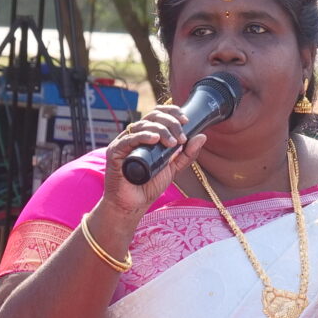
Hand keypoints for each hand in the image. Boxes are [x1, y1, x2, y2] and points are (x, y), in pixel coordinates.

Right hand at [101, 103, 209, 220]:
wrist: (132, 204)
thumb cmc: (149, 186)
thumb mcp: (173, 168)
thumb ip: (187, 154)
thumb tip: (202, 136)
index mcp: (146, 135)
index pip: (158, 114)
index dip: (172, 112)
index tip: (186, 120)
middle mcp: (134, 135)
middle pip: (152, 117)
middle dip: (170, 123)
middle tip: (181, 138)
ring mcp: (123, 142)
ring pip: (142, 125)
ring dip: (161, 130)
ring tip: (172, 143)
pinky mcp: (115, 152)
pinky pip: (128, 139)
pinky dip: (143, 136)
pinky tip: (155, 139)